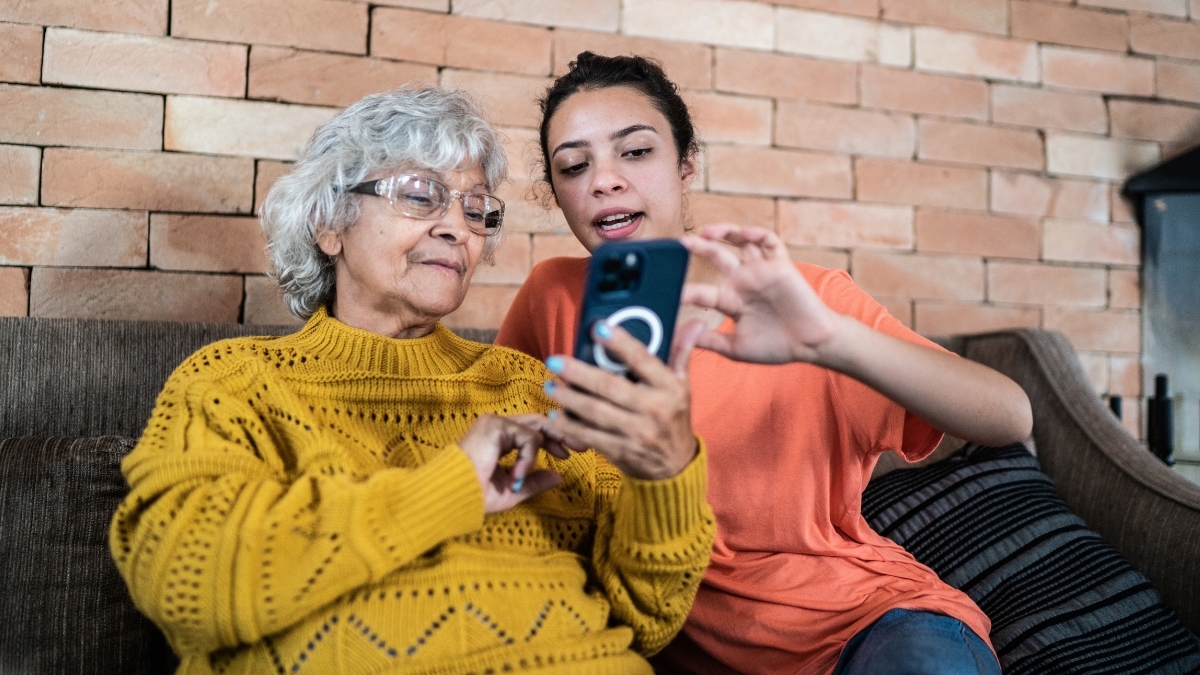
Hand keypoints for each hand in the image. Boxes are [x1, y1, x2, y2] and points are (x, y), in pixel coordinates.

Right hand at [457, 415, 563, 513]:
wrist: (453, 496)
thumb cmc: (475, 496)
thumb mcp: (513, 490)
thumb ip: (535, 481)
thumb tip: (559, 477)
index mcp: (499, 438)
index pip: (533, 430)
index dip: (554, 439)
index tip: (569, 454)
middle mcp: (497, 425)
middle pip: (539, 421)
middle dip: (563, 432)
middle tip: (582, 445)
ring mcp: (495, 422)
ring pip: (537, 427)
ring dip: (548, 447)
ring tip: (546, 466)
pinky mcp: (495, 425)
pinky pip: (528, 438)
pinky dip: (528, 458)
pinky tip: (516, 475)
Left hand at [536, 320, 704, 480]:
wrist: (676, 465)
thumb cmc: (674, 418)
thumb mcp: (682, 386)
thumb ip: (680, 353)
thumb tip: (694, 324)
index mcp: (669, 388)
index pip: (643, 360)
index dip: (620, 343)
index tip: (598, 328)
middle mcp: (654, 409)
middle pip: (610, 387)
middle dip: (578, 373)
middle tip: (555, 361)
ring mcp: (637, 433)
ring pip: (596, 412)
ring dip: (569, 398)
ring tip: (550, 385)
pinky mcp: (622, 451)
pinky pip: (591, 437)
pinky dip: (570, 427)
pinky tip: (555, 415)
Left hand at [680, 224, 836, 363]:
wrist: (811, 344)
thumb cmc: (776, 347)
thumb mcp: (736, 349)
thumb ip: (710, 342)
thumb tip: (681, 338)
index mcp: (730, 300)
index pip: (701, 291)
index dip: (685, 290)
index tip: (669, 292)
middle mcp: (743, 282)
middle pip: (716, 256)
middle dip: (698, 247)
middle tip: (681, 242)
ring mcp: (761, 272)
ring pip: (741, 242)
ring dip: (725, 232)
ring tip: (708, 232)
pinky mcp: (781, 265)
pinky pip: (770, 242)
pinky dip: (758, 234)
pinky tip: (746, 233)